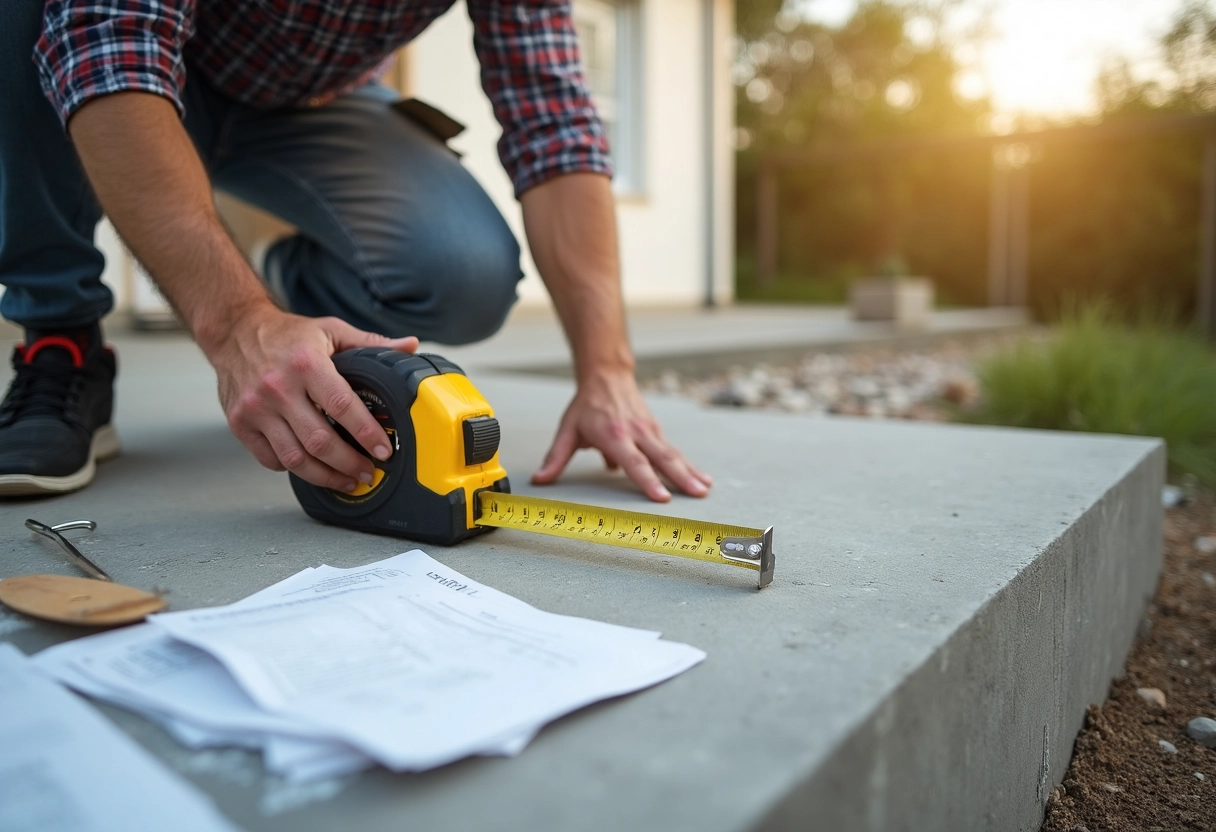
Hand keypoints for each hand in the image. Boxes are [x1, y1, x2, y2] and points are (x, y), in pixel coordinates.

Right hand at [209, 304, 417, 490]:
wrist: (234, 330)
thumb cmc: (286, 334)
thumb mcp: (330, 330)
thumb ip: (370, 343)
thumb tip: (410, 346)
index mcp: (306, 363)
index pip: (342, 406)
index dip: (366, 433)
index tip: (383, 451)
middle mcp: (278, 388)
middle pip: (319, 441)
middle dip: (349, 464)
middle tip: (368, 473)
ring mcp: (256, 408)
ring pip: (295, 458)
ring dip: (325, 476)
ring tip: (346, 480)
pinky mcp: (240, 423)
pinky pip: (270, 459)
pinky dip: (293, 468)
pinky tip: (311, 467)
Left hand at [531, 370, 711, 501]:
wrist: (607, 375)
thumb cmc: (587, 406)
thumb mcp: (567, 430)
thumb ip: (555, 457)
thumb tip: (539, 480)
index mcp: (614, 435)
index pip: (633, 462)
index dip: (647, 480)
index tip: (661, 497)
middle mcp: (636, 433)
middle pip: (662, 458)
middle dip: (680, 478)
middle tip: (696, 495)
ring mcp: (650, 431)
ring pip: (673, 454)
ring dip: (690, 473)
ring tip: (704, 489)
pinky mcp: (657, 431)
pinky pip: (674, 451)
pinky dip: (689, 465)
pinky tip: (702, 479)